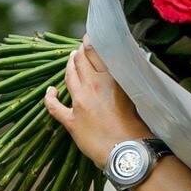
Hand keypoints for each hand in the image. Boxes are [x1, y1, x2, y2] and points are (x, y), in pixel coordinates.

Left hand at [43, 34, 151, 167]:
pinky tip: (50, 90)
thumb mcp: (138, 99)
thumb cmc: (140, 129)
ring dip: (69, 65)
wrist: (129, 153)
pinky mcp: (71, 121)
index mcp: (110, 80)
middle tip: (82, 48)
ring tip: (71, 59)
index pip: (95, 52)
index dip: (90, 42)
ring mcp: (79, 103)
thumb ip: (129, 83)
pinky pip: (54, 106)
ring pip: (69, 76)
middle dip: (80, 52)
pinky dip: (50, 97)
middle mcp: (92, 87)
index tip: (90, 37)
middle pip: (80, 61)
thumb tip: (130, 72)